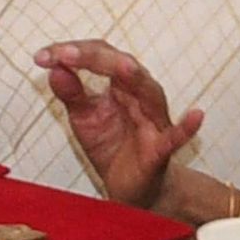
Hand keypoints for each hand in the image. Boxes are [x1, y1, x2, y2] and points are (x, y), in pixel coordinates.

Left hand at [37, 39, 204, 209]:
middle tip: (63, 55)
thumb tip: (52, 67)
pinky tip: (196, 115)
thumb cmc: (111, 145)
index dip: (72, 51)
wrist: (130, 188)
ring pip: (149, 93)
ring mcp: (153, 121)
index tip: (42, 56)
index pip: (99, 55)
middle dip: (93, 57)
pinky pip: (177, 137)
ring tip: (123, 67)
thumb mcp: (83, 117)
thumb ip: (70, 93)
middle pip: (123, 66)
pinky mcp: (162, 149)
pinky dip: (187, 127)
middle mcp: (140, 95)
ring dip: (136, 79)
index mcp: (119, 84)